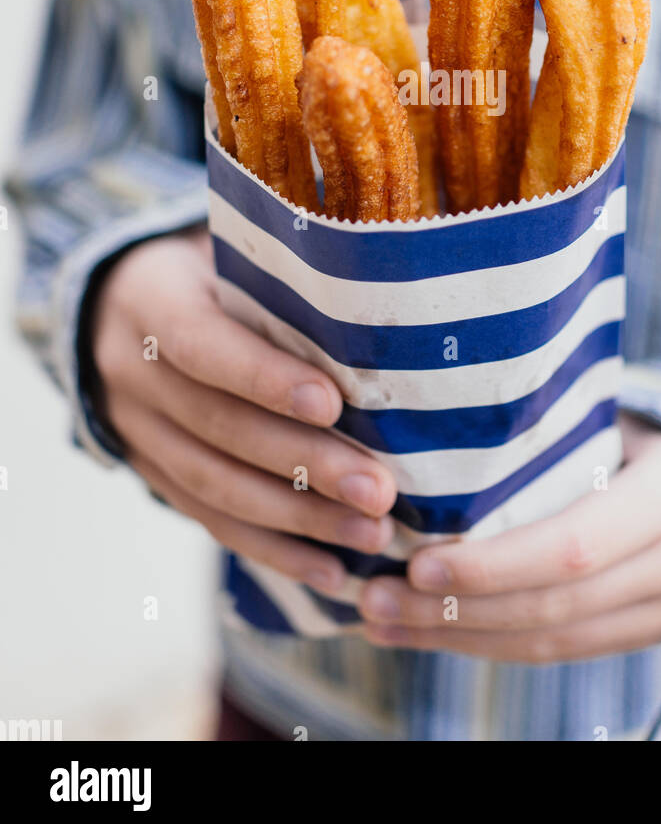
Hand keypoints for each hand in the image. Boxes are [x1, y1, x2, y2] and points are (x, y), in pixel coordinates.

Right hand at [93, 227, 395, 590]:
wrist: (117, 306)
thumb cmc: (209, 267)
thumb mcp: (229, 252)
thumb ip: (283, 276)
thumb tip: (379, 287)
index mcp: (151, 303)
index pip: (203, 346)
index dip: (264, 378)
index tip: (332, 404)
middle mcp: (133, 374)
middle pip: (220, 429)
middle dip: (305, 466)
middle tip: (380, 491)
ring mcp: (138, 433)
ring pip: (217, 486)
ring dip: (300, 519)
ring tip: (372, 535)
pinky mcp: (155, 475)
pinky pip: (213, 521)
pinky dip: (275, 551)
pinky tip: (333, 571)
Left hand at [359, 415, 660, 661]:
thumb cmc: (653, 429)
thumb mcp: (619, 416)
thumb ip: (551, 432)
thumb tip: (436, 428)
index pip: (574, 547)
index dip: (494, 565)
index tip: (419, 564)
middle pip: (552, 606)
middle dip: (455, 612)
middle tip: (374, 599)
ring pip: (550, 642)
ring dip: (456, 639)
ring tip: (382, 623)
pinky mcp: (649, 634)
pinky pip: (560, 653)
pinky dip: (489, 646)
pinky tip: (430, 634)